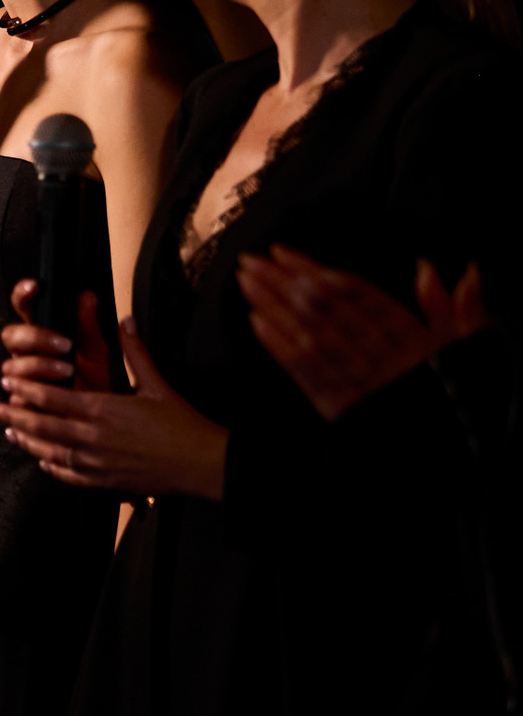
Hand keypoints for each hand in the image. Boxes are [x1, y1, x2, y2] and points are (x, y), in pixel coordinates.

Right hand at [0, 282, 114, 391]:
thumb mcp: (99, 352)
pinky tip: (51, 394)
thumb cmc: (100, 383)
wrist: (103, 419)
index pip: (24, 308)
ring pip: (11, 365)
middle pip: (10, 335)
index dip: (23, 295)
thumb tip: (88, 297)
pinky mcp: (21, 402)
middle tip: (64, 344)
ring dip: (38, 365)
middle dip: (35, 338)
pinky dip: (32, 393)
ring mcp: (22, 378)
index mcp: (43, 335)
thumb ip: (90, 325)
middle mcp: (28, 354)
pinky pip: (14, 395)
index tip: (34, 286)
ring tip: (66, 370)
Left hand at [0, 319, 228, 499]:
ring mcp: (96, 463)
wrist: (204, 464)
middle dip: (13, 413)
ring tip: (8, 430)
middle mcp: (93, 437)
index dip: (26, 389)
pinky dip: (51, 467)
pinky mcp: (105, 482)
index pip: (52, 397)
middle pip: (42, 425)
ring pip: (49, 452)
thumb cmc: (183, 423)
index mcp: (102, 409)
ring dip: (25, 441)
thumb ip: (135, 351)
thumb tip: (124, 318)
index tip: (8, 380)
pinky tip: (42, 461)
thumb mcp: (157, 383)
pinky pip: (69, 476)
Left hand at [238, 246, 487, 421]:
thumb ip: (455, 308)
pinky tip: (255, 323)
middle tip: (252, 259)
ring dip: (275, 308)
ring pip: (312, 338)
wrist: (459, 462)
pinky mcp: (345, 413)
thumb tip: (429, 265)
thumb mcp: (471, 354)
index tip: (286, 253)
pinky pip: (308, 377)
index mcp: (417, 342)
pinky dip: (280, 348)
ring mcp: (363, 387)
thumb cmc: (464, 402)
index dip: (320, 272)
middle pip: (329, 313)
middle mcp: (387, 361)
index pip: (362, 298)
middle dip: (286, 283)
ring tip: (246, 282)